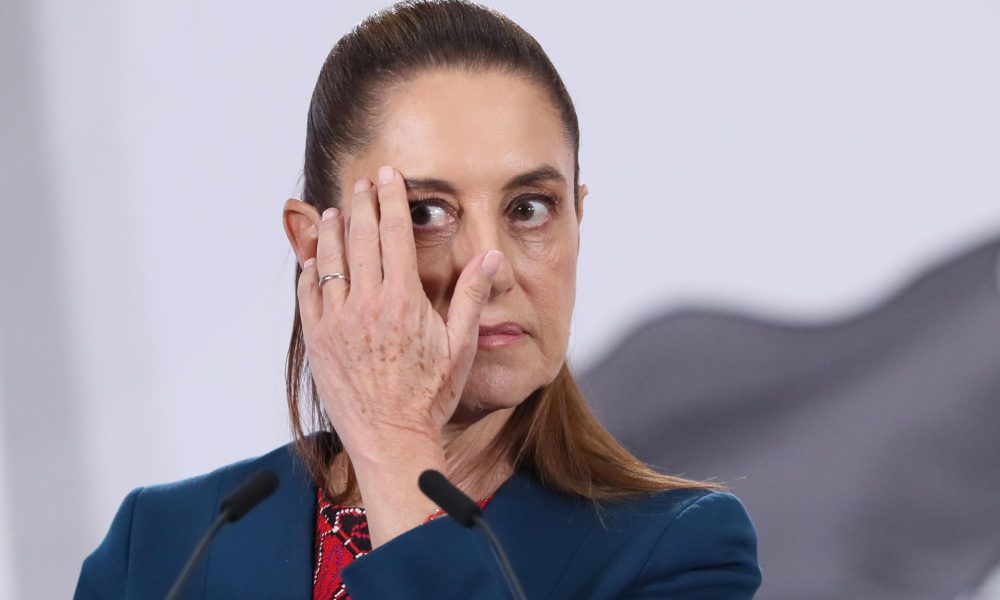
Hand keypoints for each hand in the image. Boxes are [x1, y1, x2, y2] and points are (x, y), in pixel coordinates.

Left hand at [296, 165, 504, 463]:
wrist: (391, 438)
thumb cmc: (429, 396)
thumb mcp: (460, 346)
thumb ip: (471, 296)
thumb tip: (490, 258)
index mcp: (404, 300)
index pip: (395, 233)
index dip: (391, 199)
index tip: (388, 177)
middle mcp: (366, 304)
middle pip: (359, 237)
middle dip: (361, 204)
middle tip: (362, 184)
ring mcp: (337, 321)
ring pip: (330, 261)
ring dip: (333, 231)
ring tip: (337, 212)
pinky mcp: (318, 340)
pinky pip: (308, 294)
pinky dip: (310, 270)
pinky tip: (314, 259)